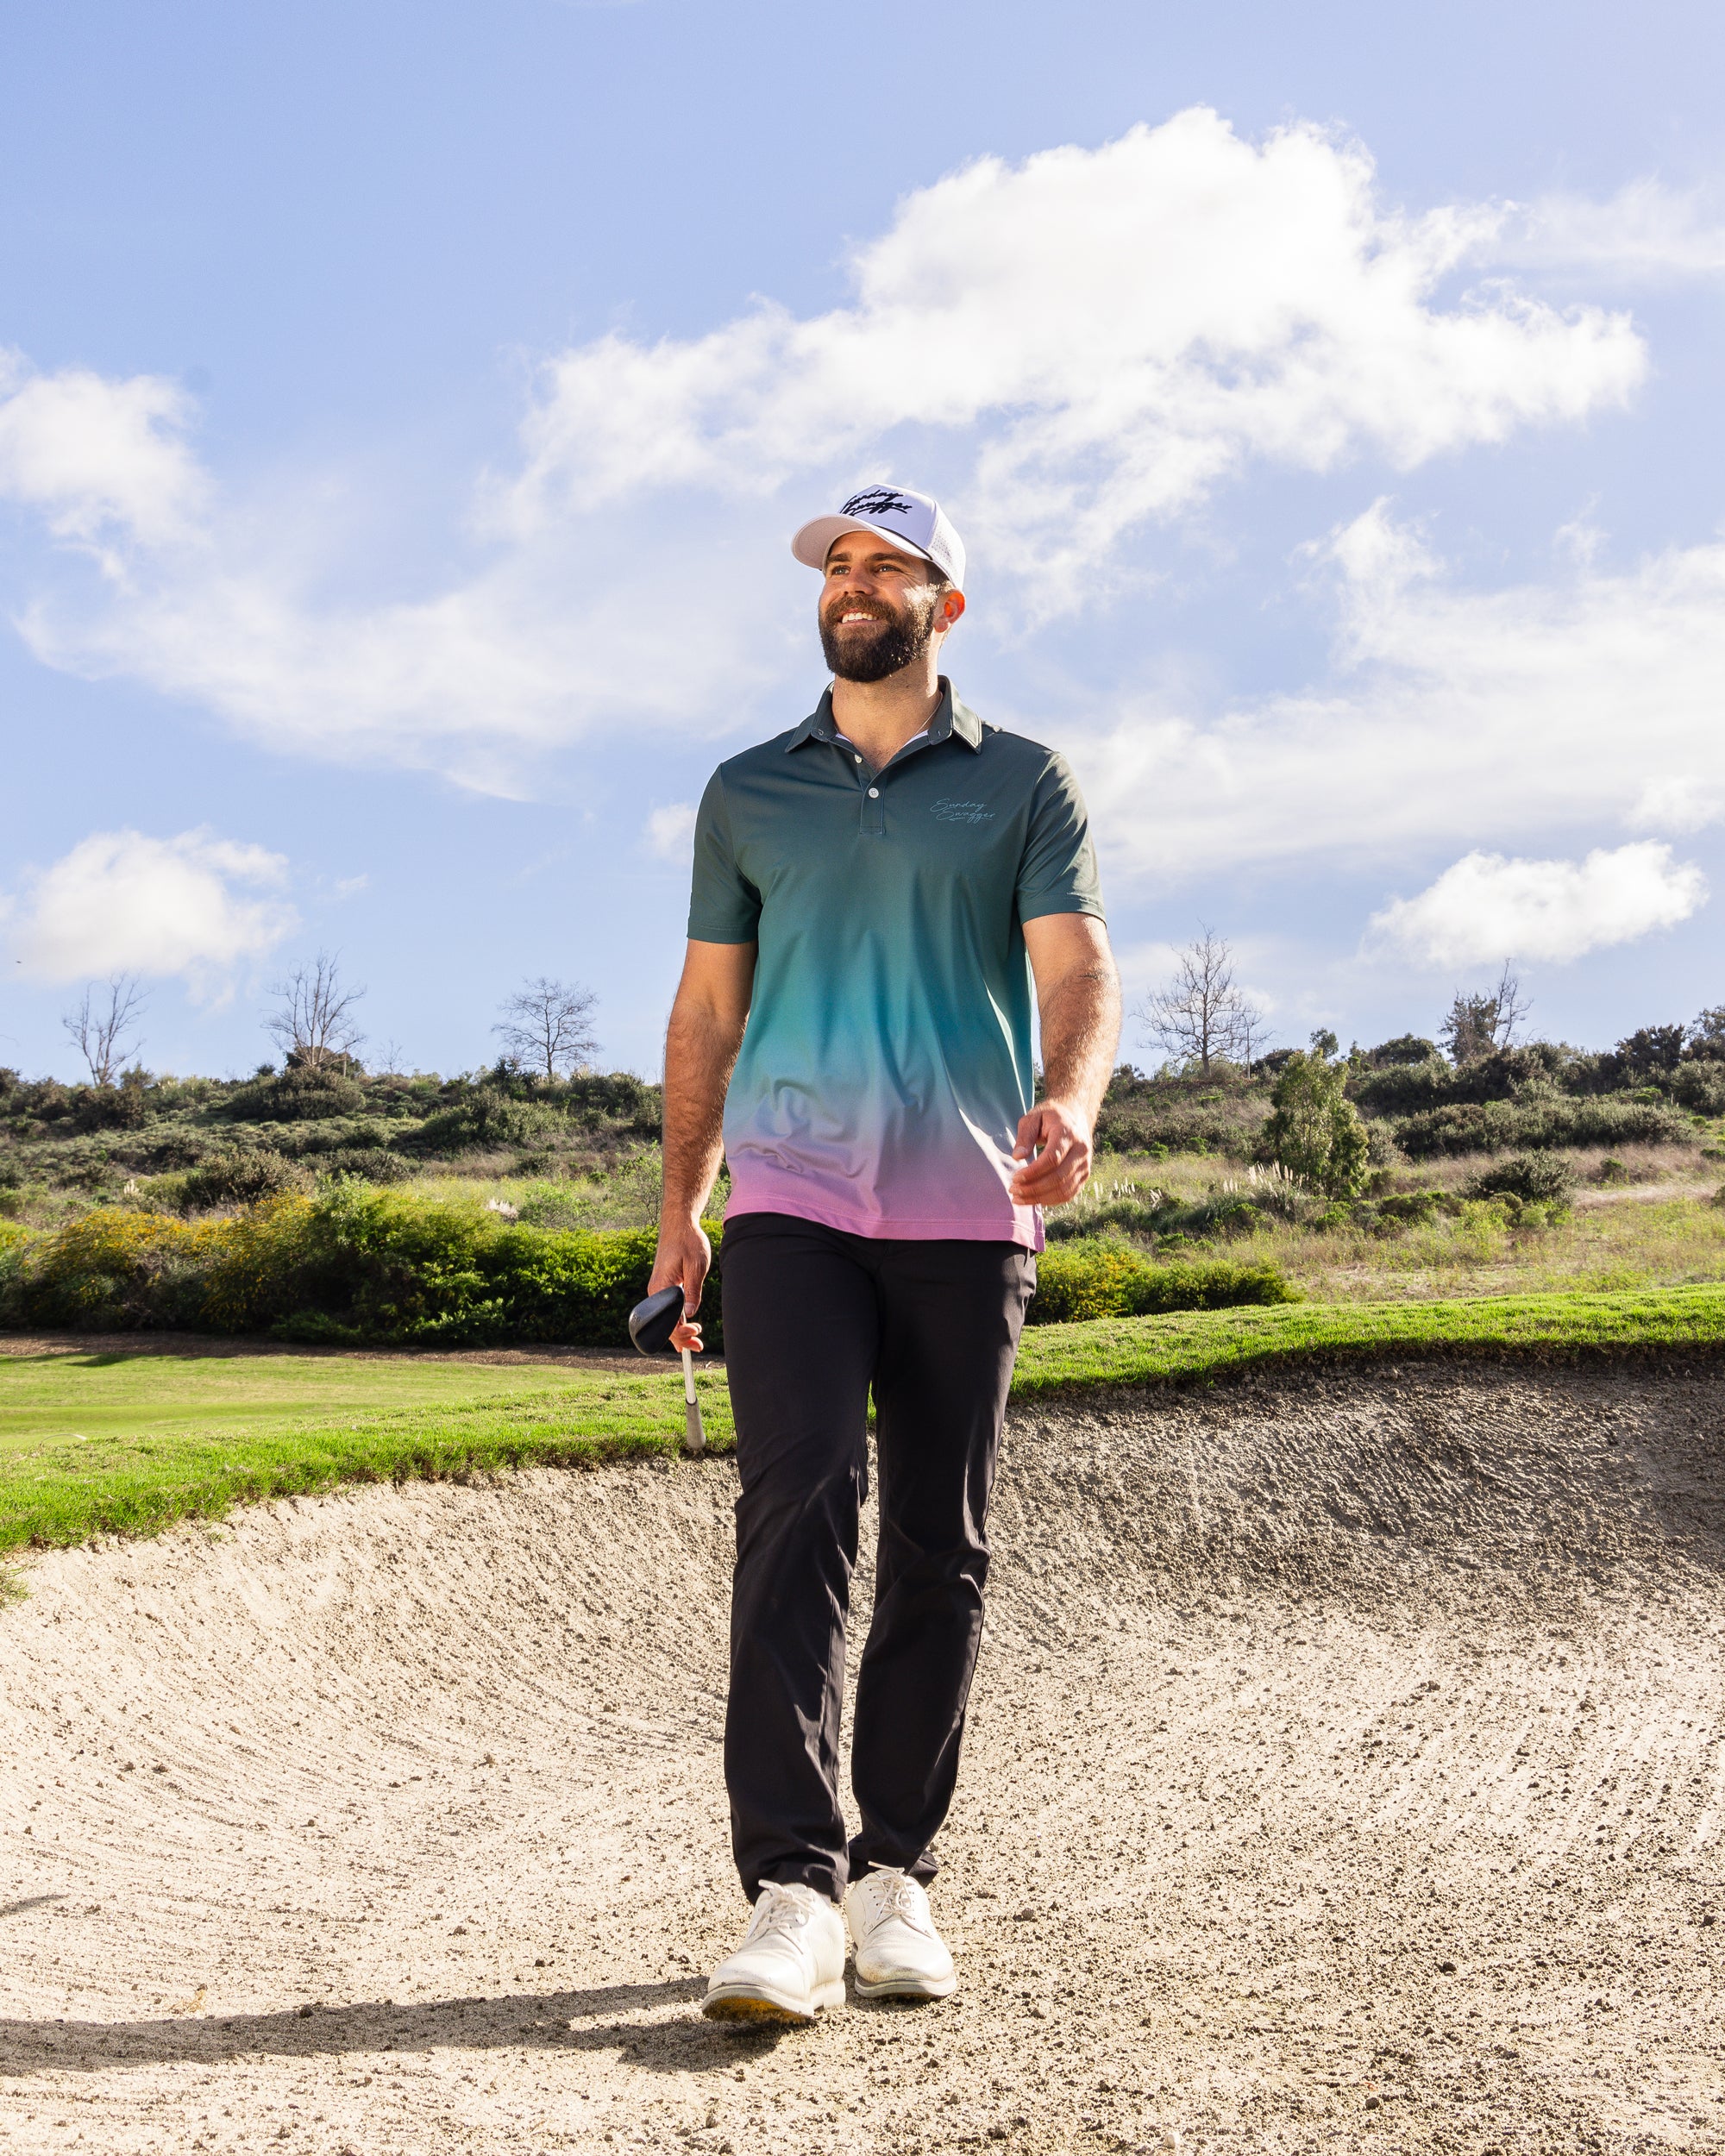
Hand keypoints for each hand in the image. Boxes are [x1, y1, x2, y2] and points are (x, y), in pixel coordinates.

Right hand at [648, 1217, 710, 1351]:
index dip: (681, 1331)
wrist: (679, 1224)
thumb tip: (690, 1313)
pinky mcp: (664, 1286)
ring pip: (667, 1318)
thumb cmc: (688, 1241)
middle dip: (681, 1338)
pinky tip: (683, 1331)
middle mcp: (656, 1291)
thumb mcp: (696, 1266)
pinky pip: (667, 1309)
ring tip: (694, 1343)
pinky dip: (676, 1321)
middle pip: (665, 1323)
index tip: (697, 1331)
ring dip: (679, 1331)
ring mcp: (658, 1289)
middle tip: (699, 1346)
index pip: (667, 1320)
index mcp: (661, 1287)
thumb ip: (692, 1290)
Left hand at [1009, 1100, 1093, 1207]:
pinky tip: (1035, 1199)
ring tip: (1019, 1198)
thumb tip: (1017, 1157)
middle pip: (1058, 1177)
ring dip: (1040, 1198)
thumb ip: (1024, 1136)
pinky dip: (1051, 1200)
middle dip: (1033, 1188)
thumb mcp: (1033, 1117)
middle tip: (1013, 1190)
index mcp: (1067, 1133)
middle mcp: (1081, 1150)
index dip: (1033, 1172)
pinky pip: (1069, 1194)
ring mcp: (1085, 1164)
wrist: (1076, 1115)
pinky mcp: (1085, 1175)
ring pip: (1064, 1190)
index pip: (1052, 1159)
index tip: (1015, 1178)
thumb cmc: (1050, 1116)